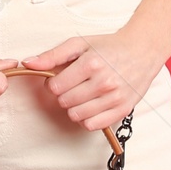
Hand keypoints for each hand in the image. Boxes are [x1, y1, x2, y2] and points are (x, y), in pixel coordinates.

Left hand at [21, 25, 166, 132]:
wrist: (142, 51)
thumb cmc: (109, 47)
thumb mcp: (79, 44)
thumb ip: (52, 55)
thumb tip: (29, 63)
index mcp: (91, 63)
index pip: (56, 87)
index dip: (53, 84)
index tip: (61, 79)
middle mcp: (104, 82)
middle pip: (65, 102)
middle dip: (64, 95)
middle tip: (73, 85)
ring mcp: (114, 98)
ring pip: (76, 115)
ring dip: (74, 107)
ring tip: (82, 95)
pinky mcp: (122, 110)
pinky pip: (92, 125)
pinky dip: (87, 118)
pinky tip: (91, 105)